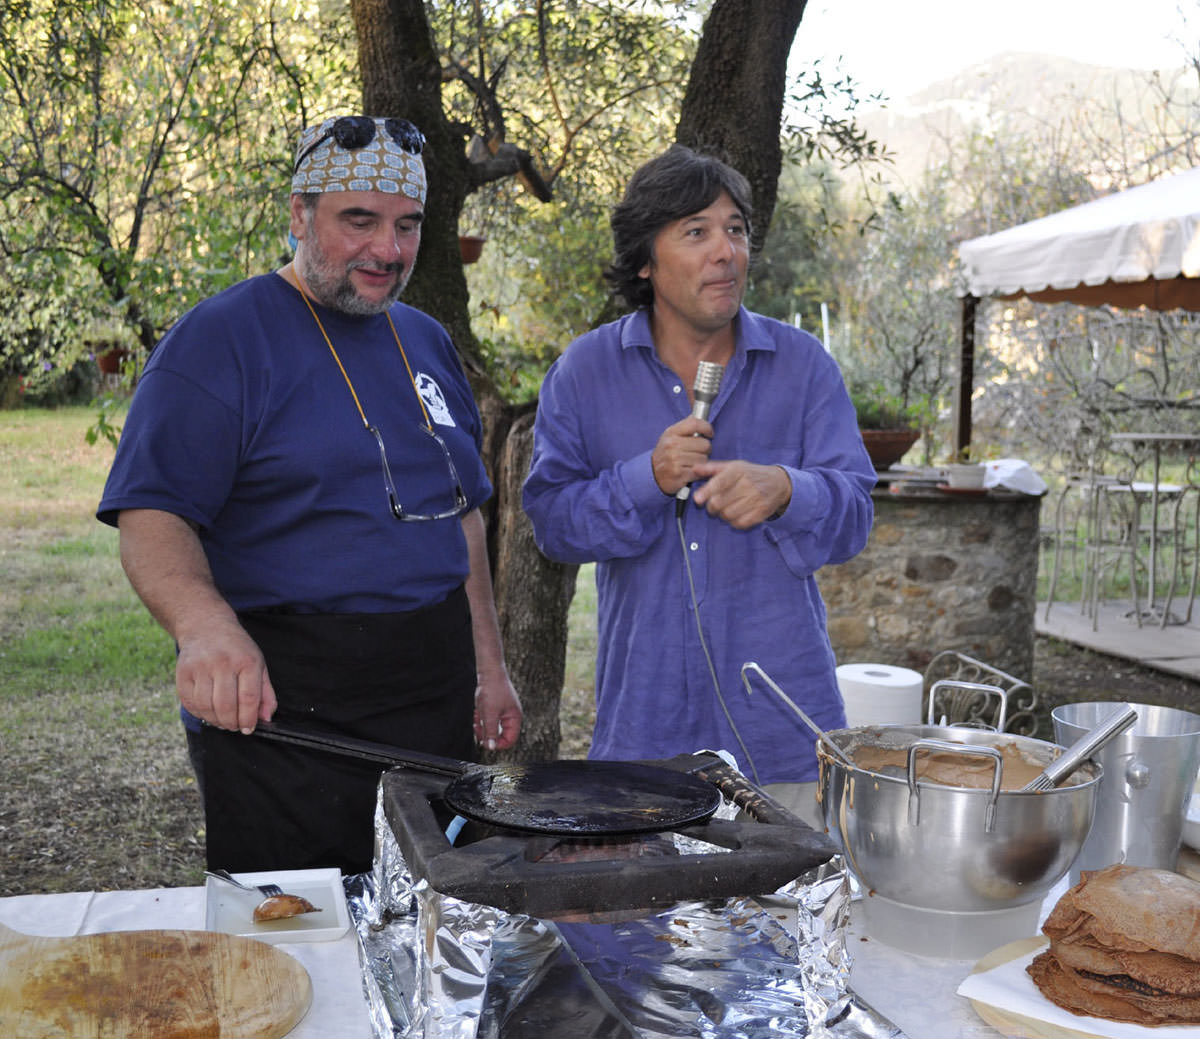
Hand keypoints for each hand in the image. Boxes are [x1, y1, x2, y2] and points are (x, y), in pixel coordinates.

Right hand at [174, 617, 276, 733]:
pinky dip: (200, 713)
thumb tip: (266, 718)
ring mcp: (200, 667)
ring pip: (206, 707)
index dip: (248, 719)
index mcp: (246, 661)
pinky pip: (190, 703)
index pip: (248, 698)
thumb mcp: (258, 664)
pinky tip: (208, 711)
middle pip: (226, 706)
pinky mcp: (183, 673)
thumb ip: (266, 693)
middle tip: (235, 726)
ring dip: (215, 721)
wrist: (206, 626)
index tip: (249, 728)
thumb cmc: (237, 649)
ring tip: (222, 721)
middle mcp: (222, 663)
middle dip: (231, 723)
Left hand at [474, 671, 522, 750]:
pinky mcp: (496, 708)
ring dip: (483, 725)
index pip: (509, 740)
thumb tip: (491, 748)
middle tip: (477, 728)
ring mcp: (503, 712)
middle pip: (500, 735)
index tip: (485, 741)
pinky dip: (482, 718)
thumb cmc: (492, 690)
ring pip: (492, 728)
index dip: (497, 744)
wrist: (489, 671)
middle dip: (487, 733)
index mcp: (514, 719)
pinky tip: (477, 711)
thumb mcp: (490, 713)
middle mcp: (511, 717)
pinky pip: (489, 720)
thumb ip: (491, 731)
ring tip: (477, 717)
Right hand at [650, 416, 713, 494]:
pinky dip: (697, 473)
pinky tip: (689, 471)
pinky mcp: (679, 475)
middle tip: (698, 452)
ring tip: (692, 462)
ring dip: (701, 462)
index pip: (695, 423)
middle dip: (705, 449)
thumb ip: (685, 426)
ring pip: (704, 459)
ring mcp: (675, 461)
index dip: (707, 427)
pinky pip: (699, 471)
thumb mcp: (671, 436)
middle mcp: (672, 445)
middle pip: (704, 444)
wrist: (652, 473)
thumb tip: (699, 414)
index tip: (710, 433)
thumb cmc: (666, 453)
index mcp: (671, 433)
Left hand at [691, 460, 790, 528]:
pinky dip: (733, 522)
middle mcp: (747, 484)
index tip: (697, 499)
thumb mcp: (733, 466)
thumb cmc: (751, 474)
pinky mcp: (761, 512)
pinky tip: (735, 514)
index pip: (719, 483)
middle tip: (712, 504)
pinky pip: (740, 523)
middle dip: (711, 506)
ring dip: (722, 515)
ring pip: (728, 515)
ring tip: (725, 509)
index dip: (706, 492)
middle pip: (719, 503)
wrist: (779, 483)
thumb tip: (694, 468)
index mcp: (738, 471)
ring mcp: (756, 499)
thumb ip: (712, 468)